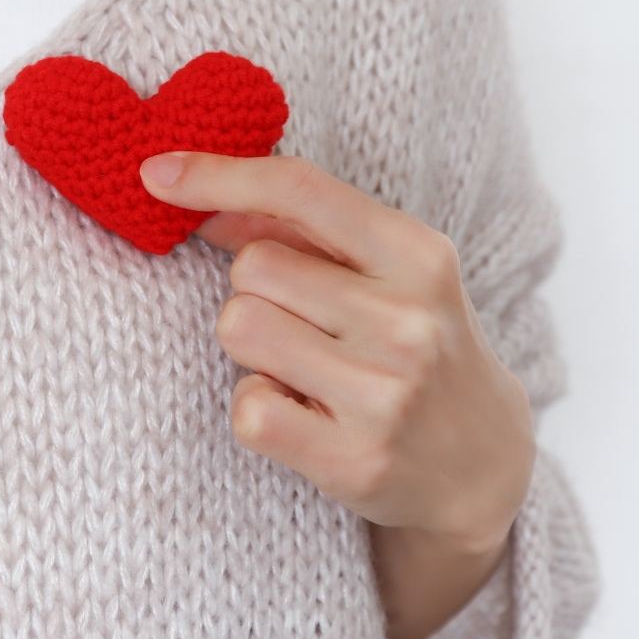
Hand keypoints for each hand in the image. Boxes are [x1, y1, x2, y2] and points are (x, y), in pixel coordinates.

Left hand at [139, 152, 536, 638]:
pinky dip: (260, 410)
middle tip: (307, 326)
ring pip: (239, 329)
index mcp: (420, 255)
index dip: (219, 174)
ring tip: (307, 370)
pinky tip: (307, 417)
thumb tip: (203, 202)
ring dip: (253, 350)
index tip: (155, 174)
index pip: (302, 190)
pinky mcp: (354, 460)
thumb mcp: (390, 274)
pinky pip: (247, 410)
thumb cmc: (422, 349)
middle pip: (251, 267)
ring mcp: (384, 393)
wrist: (483, 465)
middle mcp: (407, 319)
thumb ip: (304, 233)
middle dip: (256, 292)